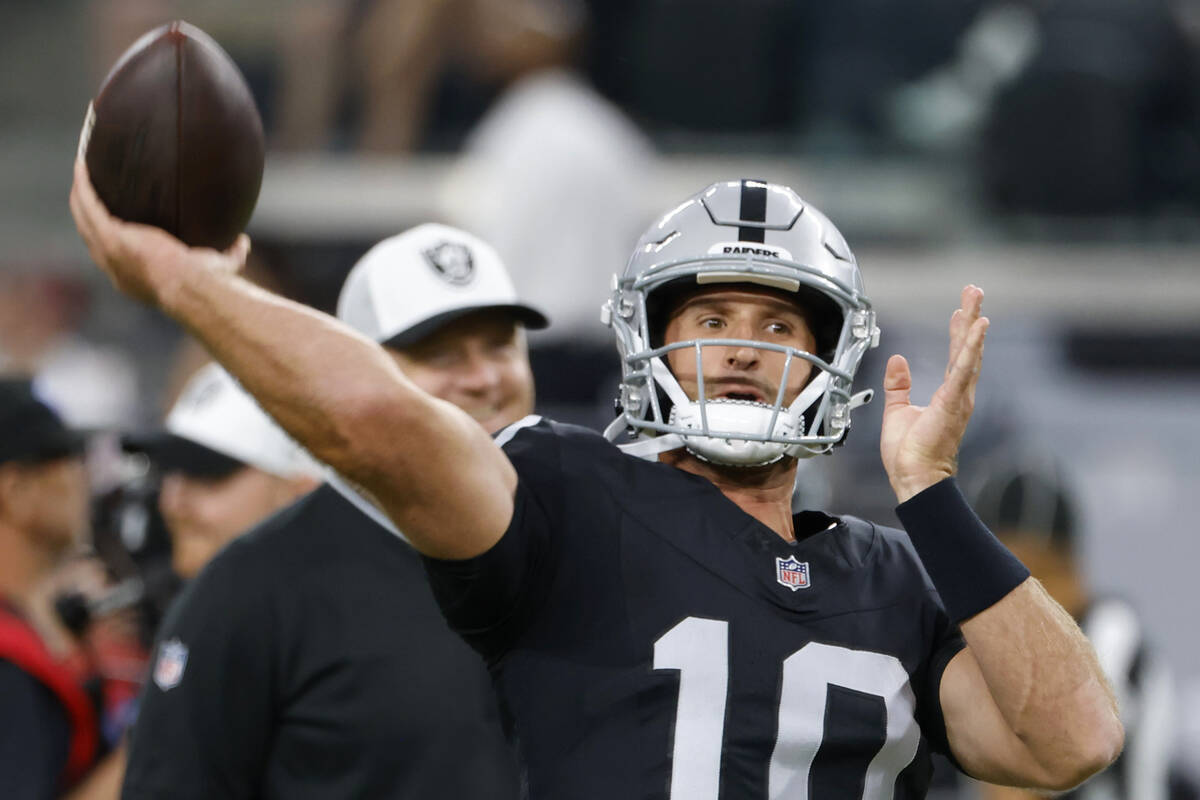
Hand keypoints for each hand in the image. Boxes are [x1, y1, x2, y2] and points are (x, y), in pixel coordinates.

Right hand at [68, 156, 249, 306]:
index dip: (108, 238)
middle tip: (88, 191)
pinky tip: (82, 164)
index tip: (113, 221)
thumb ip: (229, 255)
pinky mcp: (111, 237)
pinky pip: (89, 204)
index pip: (114, 256)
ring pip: (84, 218)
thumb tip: (242, 241)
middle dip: (87, 212)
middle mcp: (115, 267)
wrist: (192, 287)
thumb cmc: (208, 283)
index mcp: (133, 277)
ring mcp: (109, 252)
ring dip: (80, 194)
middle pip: (91, 235)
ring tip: (81, 171)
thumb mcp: (218, 267)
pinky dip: (83, 184)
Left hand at [880, 285, 987, 502]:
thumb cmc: (908, 454)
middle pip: (967, 348)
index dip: (958, 332)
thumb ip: (899, 385)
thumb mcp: (897, 410)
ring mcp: (959, 398)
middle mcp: (958, 394)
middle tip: (974, 291)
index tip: (960, 311)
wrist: (913, 477)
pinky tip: (977, 328)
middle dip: (971, 318)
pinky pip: (963, 370)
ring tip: (976, 300)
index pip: (955, 356)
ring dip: (972, 325)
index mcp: (947, 395)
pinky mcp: (953, 403)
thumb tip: (898, 360)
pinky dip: (970, 348)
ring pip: (968, 353)